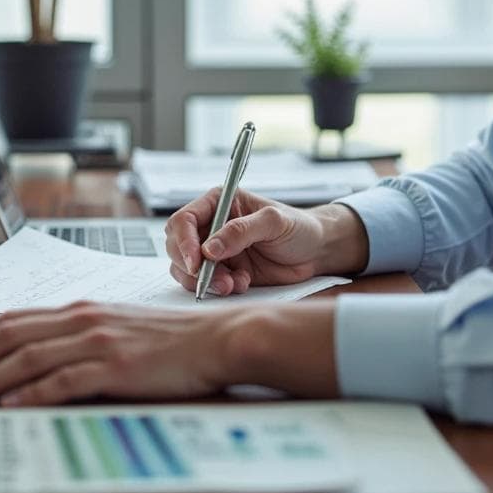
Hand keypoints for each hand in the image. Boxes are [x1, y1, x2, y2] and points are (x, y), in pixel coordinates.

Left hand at [0, 301, 231, 406]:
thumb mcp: (117, 331)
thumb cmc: (173, 341)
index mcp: (79, 309)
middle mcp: (82, 319)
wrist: (219, 339)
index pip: (9, 323)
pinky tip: (8, 403)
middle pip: (5, 336)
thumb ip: (77, 339)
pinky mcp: (115, 366)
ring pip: (25, 357)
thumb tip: (36, 361)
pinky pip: (62, 379)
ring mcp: (97, 341)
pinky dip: (30, 392)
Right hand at [165, 189, 361, 295]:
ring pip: (186, 269)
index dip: (183, 241)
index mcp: (219, 203)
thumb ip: (241, 231)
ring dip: (205, 281)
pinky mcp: (223, 272)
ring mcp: (215, 251)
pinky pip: (205, 284)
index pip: (184, 219)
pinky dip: (218, 289)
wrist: (316, 252)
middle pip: (177, 246)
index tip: (195, 261)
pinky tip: (242, 284)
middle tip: (216, 280)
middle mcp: (212, 226)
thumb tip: (209, 248)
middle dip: (191, 267)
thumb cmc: (299, 227)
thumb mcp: (274, 222)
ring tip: (232, 285)